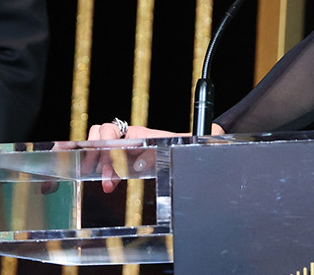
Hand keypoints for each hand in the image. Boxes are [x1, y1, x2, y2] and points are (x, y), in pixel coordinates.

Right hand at [80, 122, 224, 192]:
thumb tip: (216, 131)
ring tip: (108, 183)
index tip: (108, 155)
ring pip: (101, 144)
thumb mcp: (193, 142)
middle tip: (104, 175)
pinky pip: (108, 160)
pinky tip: (110, 185)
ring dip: (98, 161)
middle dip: (97, 151)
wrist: (195, 147)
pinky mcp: (129, 161)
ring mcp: (129, 149)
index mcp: (144, 132)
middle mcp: (133, 138)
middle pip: (101, 133)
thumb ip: (203, 136)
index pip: (116, 129)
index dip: (107, 140)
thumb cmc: (193, 143)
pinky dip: (103, 169)